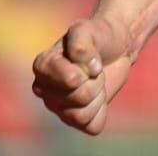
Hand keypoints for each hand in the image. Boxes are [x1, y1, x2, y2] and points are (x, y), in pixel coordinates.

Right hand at [30, 16, 133, 134]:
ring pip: (82, 115)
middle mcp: (44, 89)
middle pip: (78, 98)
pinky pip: (92, 126)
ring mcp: (58, 107)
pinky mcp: (75, 119)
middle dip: (95, 81)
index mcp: (42, 65)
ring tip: (95, 80)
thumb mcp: (87, 30)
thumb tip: (87, 69)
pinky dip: (102, 110)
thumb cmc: (97, 35)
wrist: (115, 46)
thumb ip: (81, 45)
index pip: (69, 80)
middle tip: (95, 69)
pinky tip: (98, 96)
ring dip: (98, 96)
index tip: (88, 58)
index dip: (85, 71)